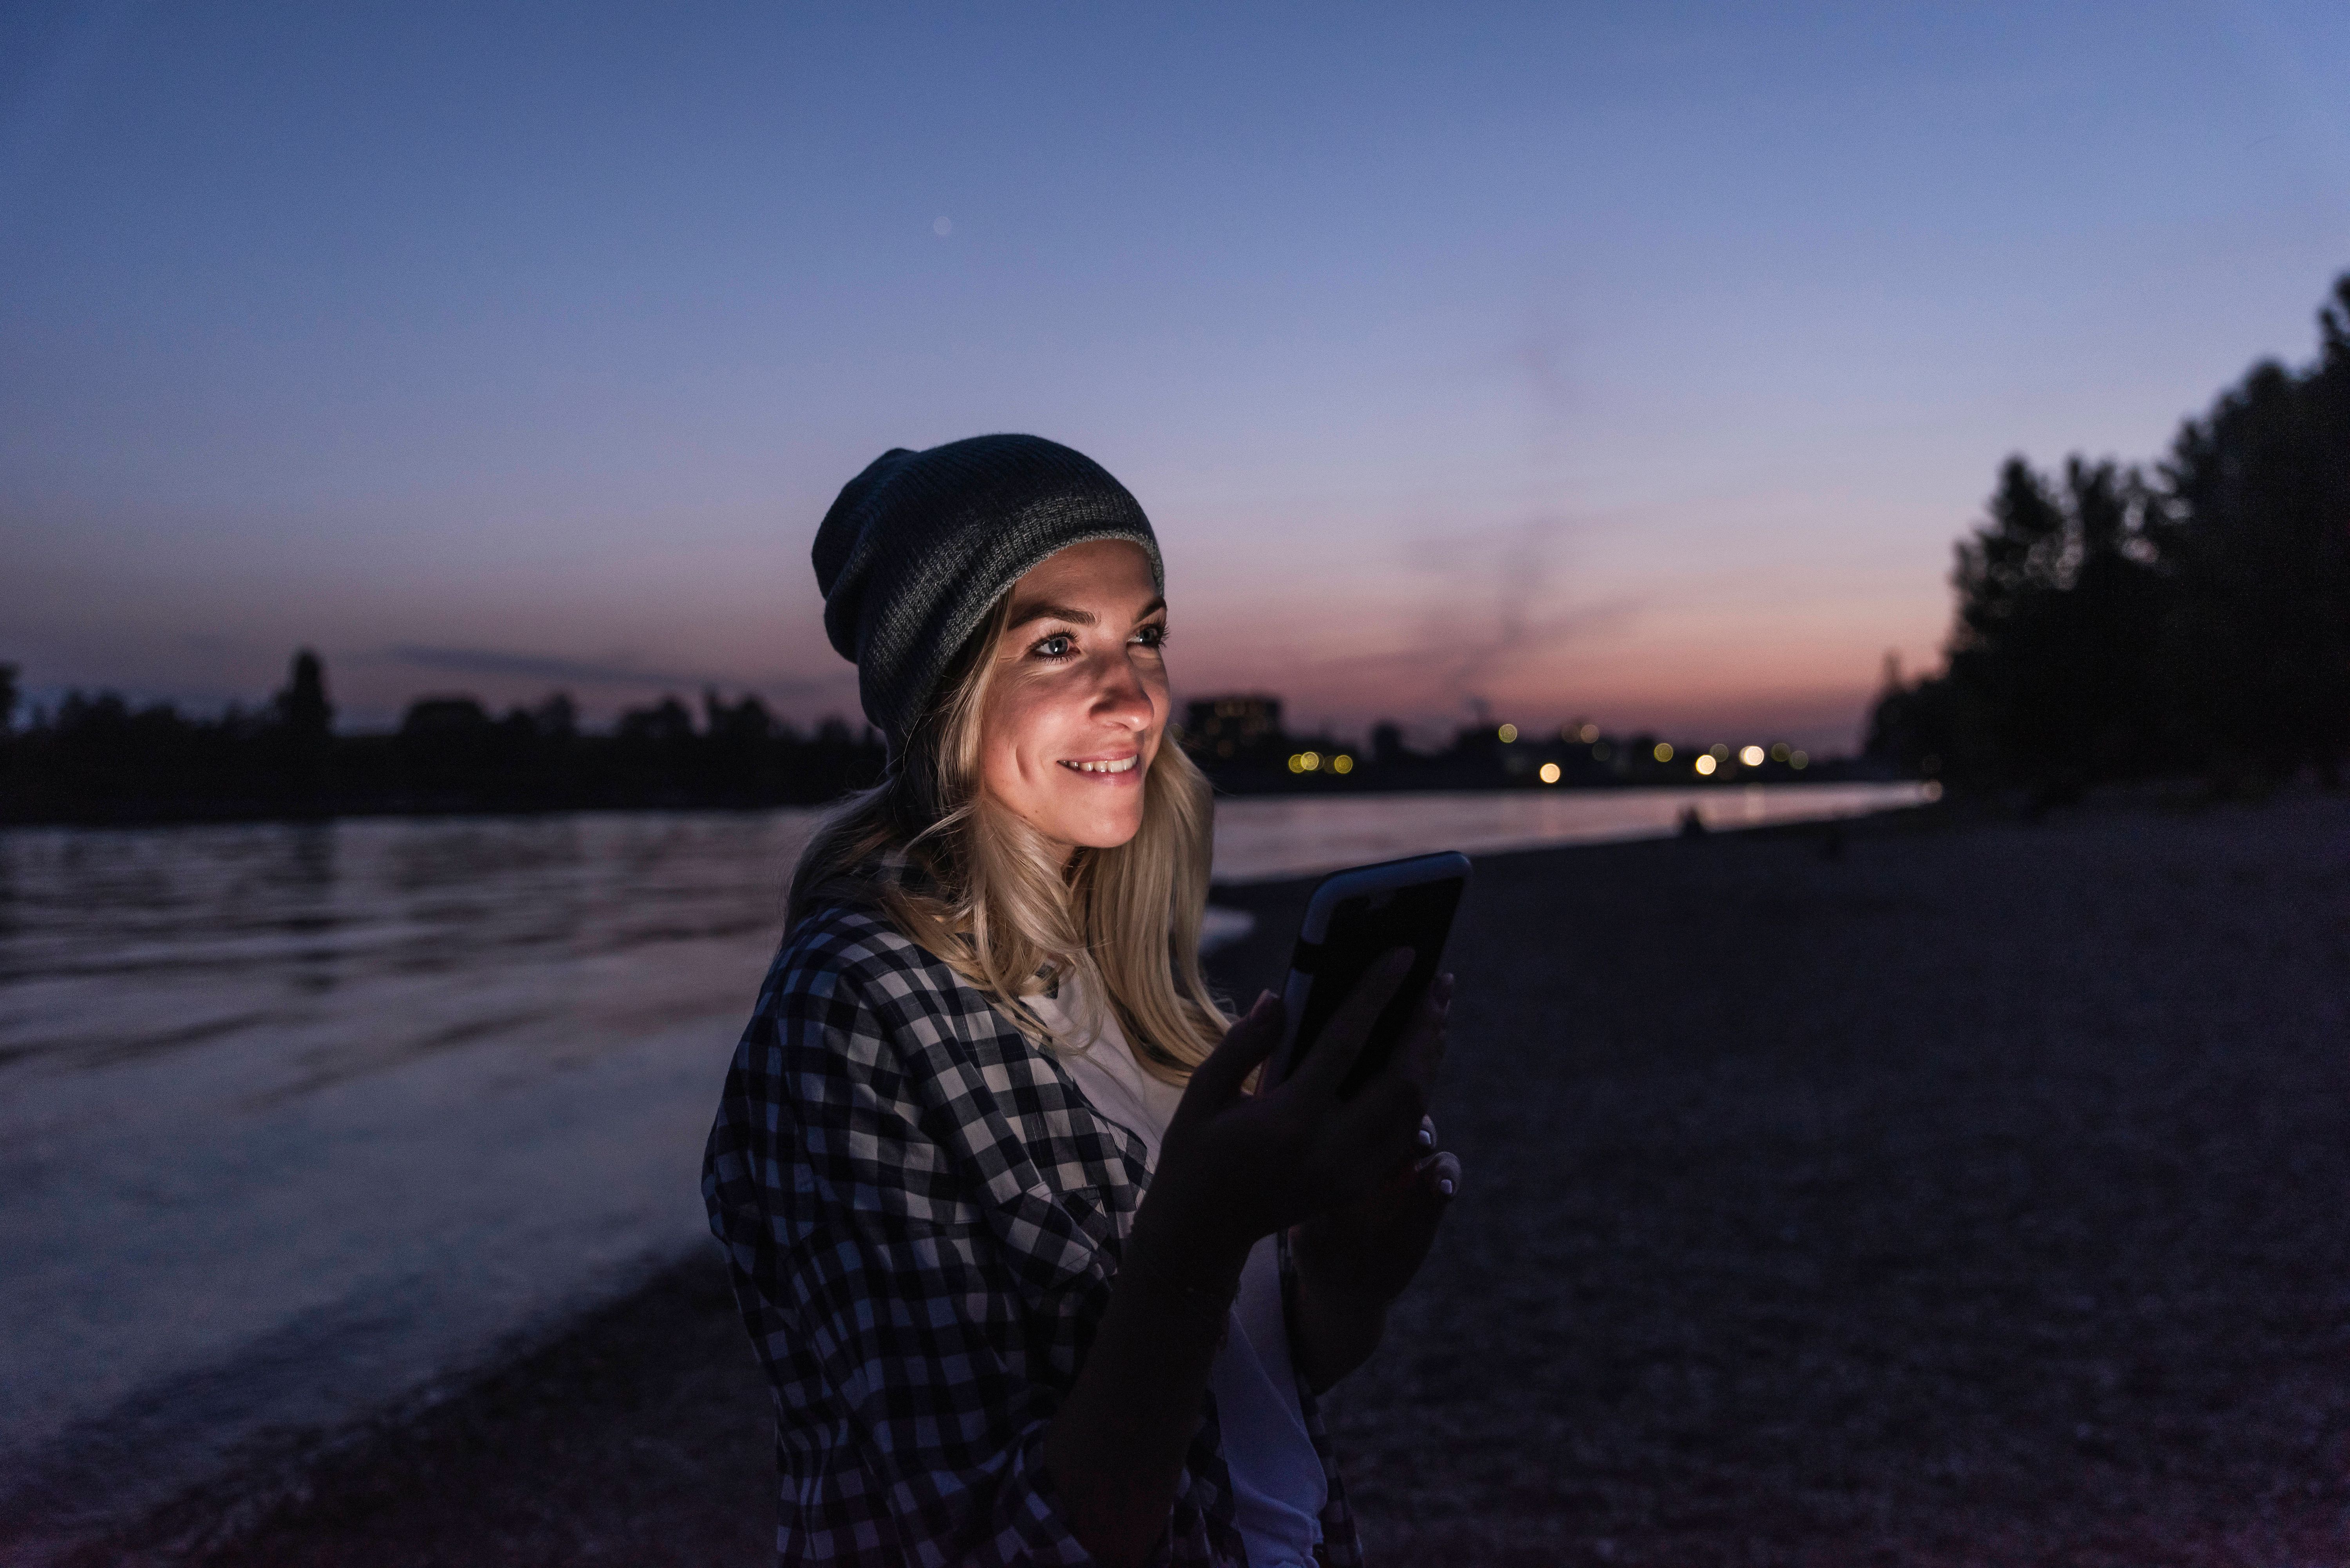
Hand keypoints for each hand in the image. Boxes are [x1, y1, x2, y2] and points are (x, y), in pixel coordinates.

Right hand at [1132, 952, 1448, 1286]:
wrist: (1202, 1232)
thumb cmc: (1194, 1153)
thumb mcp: (1202, 1094)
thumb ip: (1242, 1043)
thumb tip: (1280, 996)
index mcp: (1288, 1120)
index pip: (1345, 1042)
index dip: (1377, 993)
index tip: (1405, 954)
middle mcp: (1330, 1150)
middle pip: (1402, 1081)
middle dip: (1427, 1026)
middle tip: (1441, 981)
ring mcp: (1350, 1174)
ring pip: (1415, 1110)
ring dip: (1432, 1057)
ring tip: (1438, 1012)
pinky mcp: (1357, 1186)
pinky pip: (1405, 1134)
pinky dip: (1420, 1092)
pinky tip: (1420, 1060)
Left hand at [1291, 1102, 1461, 1306]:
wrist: (1347, 1285)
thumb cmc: (1318, 1249)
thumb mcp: (1309, 1232)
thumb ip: (1314, 1209)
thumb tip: (1302, 1184)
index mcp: (1340, 1148)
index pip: (1351, 1108)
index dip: (1358, 1099)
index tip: (1359, 1105)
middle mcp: (1373, 1150)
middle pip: (1389, 1109)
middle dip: (1394, 1105)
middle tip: (1394, 1117)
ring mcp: (1404, 1170)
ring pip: (1422, 1134)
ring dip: (1425, 1132)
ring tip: (1424, 1146)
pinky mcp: (1430, 1197)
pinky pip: (1446, 1176)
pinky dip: (1449, 1176)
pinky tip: (1445, 1191)